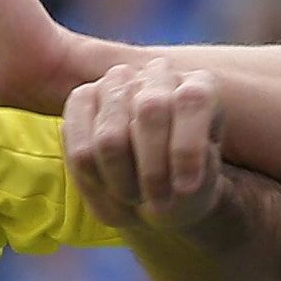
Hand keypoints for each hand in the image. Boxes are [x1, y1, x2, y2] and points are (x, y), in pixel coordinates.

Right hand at [61, 55, 231, 236]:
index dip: (187, 148)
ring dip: (122, 183)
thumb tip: (173, 175)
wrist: (153, 188)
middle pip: (150, 110)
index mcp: (198, 86)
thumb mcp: (201, 190)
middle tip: (159, 205)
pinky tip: (110, 195)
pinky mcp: (81, 100)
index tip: (186, 189)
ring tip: (134, 202)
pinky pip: (80, 150)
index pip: (191, 101)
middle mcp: (157, 74)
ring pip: (110, 136)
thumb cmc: (183, 185)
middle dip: (153, 171)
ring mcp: (116, 83)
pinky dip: (94, 183)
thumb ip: (195, 181)